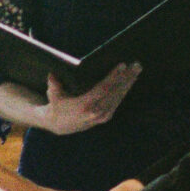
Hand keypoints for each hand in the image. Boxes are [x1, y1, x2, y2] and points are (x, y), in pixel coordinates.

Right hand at [0, 65, 139, 135]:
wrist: (59, 125)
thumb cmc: (57, 105)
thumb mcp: (53, 94)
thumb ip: (54, 84)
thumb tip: (53, 74)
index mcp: (85, 105)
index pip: (103, 88)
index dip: (114, 76)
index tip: (122, 65)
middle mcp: (96, 111)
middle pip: (115, 92)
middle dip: (127, 77)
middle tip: (136, 65)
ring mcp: (102, 116)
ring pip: (119, 97)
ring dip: (129, 83)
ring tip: (137, 70)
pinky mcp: (105, 117)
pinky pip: (118, 101)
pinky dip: (125, 91)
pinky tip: (130, 81)